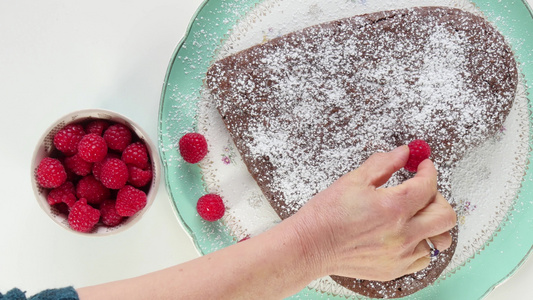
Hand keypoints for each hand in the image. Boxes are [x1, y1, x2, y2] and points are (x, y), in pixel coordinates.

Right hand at [287, 145, 456, 280]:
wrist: (311, 245)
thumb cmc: (327, 214)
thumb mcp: (354, 180)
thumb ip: (383, 163)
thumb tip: (404, 153)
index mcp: (394, 207)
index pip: (428, 186)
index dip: (429, 171)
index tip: (424, 167)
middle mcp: (402, 234)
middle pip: (445, 215)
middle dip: (437, 197)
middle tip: (422, 191)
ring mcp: (400, 255)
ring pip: (439, 239)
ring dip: (432, 224)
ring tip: (418, 216)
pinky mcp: (394, 269)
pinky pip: (423, 258)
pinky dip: (421, 244)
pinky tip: (406, 235)